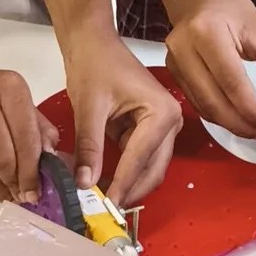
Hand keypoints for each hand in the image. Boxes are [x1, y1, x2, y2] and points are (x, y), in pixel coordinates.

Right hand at [0, 58, 56, 202]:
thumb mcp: (12, 96)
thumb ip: (35, 124)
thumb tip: (51, 159)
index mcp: (7, 87)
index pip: (26, 136)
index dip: (33, 169)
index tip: (37, 190)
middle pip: (3, 157)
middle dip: (16, 183)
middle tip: (23, 196)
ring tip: (7, 195)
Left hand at [62, 34, 182, 208]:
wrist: (93, 42)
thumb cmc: (94, 65)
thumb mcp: (89, 106)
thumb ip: (89, 146)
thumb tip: (84, 184)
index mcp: (162, 113)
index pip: (140, 159)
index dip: (121, 185)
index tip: (104, 208)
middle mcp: (171, 122)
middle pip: (152, 170)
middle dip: (128, 191)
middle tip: (102, 213)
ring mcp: (162, 128)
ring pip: (147, 170)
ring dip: (127, 186)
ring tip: (100, 203)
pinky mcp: (149, 132)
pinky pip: (138, 161)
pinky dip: (122, 174)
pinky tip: (102, 185)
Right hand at [164, 0, 255, 140]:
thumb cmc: (232, 12)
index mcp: (208, 32)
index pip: (231, 80)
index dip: (251, 108)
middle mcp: (184, 48)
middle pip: (213, 99)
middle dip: (241, 123)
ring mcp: (174, 63)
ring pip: (203, 106)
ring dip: (231, 124)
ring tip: (255, 130)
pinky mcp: (172, 74)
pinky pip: (197, 103)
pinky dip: (219, 117)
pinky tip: (238, 120)